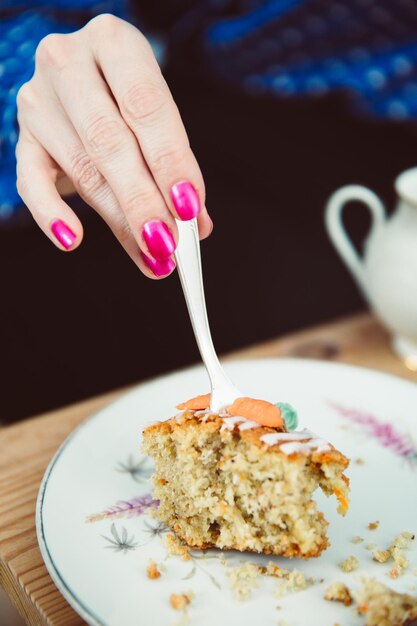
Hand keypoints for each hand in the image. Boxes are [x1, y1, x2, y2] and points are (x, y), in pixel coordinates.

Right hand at [16, 14, 211, 277]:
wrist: (83, 75)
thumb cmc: (127, 95)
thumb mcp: (157, 113)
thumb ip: (176, 165)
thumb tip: (196, 225)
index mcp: (115, 43)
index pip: (146, 107)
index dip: (170, 162)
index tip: (189, 209)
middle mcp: (68, 63)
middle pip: (109, 142)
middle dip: (143, 201)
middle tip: (167, 243)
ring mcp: (39, 100)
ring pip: (82, 169)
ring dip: (118, 220)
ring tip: (150, 255)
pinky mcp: (22, 137)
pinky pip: (31, 182)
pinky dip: (51, 215)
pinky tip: (73, 239)